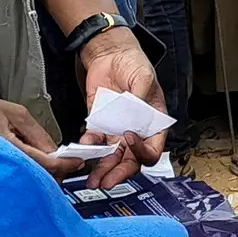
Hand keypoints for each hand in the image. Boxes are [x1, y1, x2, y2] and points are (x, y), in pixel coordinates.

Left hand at [80, 31, 166, 187]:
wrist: (111, 55)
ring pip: (112, 157)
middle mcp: (137, 132)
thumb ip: (140, 99)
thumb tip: (137, 116)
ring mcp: (117, 130)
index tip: (129, 139)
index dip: (142, 150)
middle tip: (108, 181)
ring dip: (103, 170)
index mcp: (154, 124)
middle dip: (120, 172)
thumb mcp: (144, 78)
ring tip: (94, 181)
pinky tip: (83, 152)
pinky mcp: (99, 125)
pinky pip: (94, 142)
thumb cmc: (135, 64)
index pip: (152, 149)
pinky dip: (88, 148)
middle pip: (131, 160)